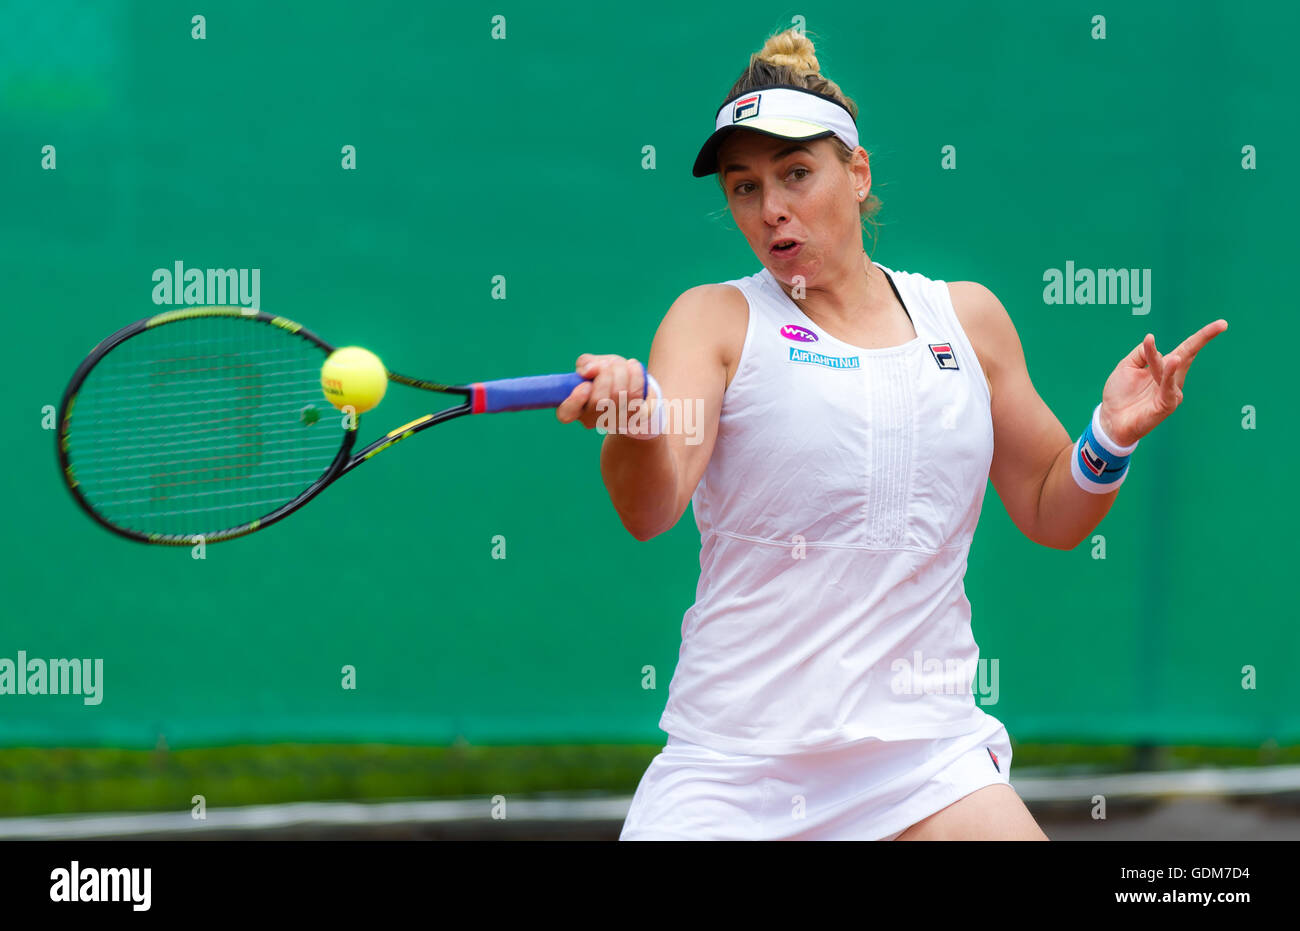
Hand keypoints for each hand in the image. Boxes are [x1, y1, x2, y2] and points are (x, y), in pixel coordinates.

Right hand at [555, 353, 648, 431]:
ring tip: (619, 362)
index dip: (575, 400)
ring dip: (620, 371)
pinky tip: (632, 365)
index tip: (585, 385)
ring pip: (619, 394)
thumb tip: (590, 370)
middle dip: (605, 373)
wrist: (627, 385)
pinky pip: (636, 394)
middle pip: (599, 400)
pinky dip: (635, 375)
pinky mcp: (634, 417)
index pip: (566, 414)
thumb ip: (585, 364)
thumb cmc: (603, 376)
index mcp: (574, 409)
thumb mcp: (589, 365)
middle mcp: (592, 420)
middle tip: (607, 363)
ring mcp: (614, 422)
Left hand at [1099, 320, 1227, 445]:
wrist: (1110, 420)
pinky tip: (1171, 363)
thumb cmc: (1119, 394)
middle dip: (1203, 339)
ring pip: (1170, 370)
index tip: (1222, 324)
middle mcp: (1172, 378)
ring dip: (1169, 363)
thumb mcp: (1126, 367)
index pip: (1185, 348)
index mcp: (1164, 367)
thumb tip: (1152, 342)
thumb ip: (1141, 353)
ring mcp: (1171, 392)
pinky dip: (1169, 375)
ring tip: (1172, 358)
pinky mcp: (1167, 405)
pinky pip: (1169, 388)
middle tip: (1222, 324)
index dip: (1201, 336)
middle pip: (1187, 354)